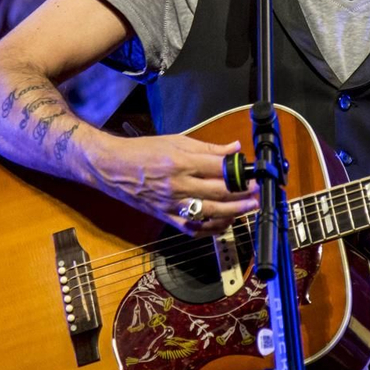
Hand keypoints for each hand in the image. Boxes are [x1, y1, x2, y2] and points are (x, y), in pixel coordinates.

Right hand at [91, 133, 257, 235]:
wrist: (113, 168)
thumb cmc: (143, 152)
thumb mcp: (176, 141)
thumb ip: (208, 148)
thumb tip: (233, 148)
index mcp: (181, 162)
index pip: (219, 169)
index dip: (240, 172)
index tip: (252, 173)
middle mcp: (179, 185)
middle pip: (219, 193)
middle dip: (243, 194)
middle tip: (257, 192)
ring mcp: (173, 204)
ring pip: (210, 214)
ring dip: (234, 212)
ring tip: (248, 208)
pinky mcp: (167, 217)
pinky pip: (194, 229)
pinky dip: (212, 228)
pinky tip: (224, 222)